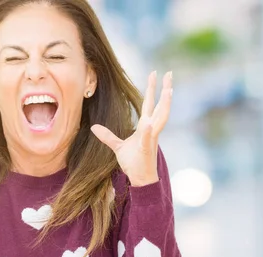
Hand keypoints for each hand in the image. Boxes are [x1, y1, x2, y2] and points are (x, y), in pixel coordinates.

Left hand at [91, 71, 171, 186]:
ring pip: (161, 118)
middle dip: (164, 89)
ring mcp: (151, 138)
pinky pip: (147, 138)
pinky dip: (147, 131)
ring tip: (169, 89)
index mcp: (146, 127)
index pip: (150, 104)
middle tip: (168, 73)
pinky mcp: (146, 149)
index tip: (155, 74)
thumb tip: (93, 127)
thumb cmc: (133, 163)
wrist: (140, 179)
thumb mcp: (117, 146)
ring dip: (165, 104)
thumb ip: (107, 136)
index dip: (152, 89)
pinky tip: (148, 123)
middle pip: (159, 106)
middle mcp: (151, 130)